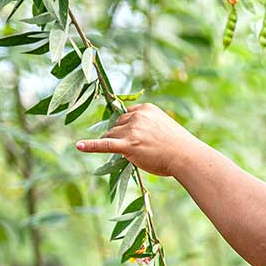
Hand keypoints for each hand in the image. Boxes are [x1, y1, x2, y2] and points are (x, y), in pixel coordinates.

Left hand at [75, 103, 203, 176]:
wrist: (186, 156)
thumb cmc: (178, 146)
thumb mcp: (163, 127)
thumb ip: (147, 125)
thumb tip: (133, 135)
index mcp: (146, 109)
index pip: (126, 114)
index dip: (128, 126)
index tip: (133, 135)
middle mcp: (137, 116)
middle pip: (117, 125)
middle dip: (122, 136)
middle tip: (140, 148)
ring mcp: (132, 130)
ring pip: (112, 136)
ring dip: (119, 145)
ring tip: (140, 154)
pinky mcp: (128, 146)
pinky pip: (105, 144)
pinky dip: (91, 146)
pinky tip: (79, 146)